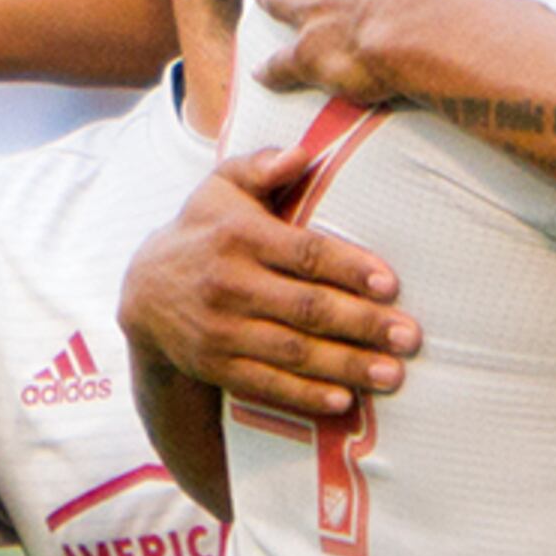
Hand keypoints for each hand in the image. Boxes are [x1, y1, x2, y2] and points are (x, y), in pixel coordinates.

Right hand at [119, 147, 419, 416]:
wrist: (145, 293)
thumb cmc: (204, 231)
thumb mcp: (221, 188)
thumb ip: (260, 166)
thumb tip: (302, 154)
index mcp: (240, 237)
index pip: (305, 254)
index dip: (349, 269)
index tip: (391, 284)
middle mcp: (230, 285)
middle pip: (307, 308)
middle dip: (362, 325)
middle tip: (410, 337)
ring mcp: (222, 331)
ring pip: (293, 352)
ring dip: (346, 366)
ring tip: (392, 374)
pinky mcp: (217, 366)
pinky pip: (266, 385)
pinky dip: (305, 396)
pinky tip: (343, 401)